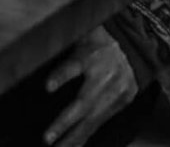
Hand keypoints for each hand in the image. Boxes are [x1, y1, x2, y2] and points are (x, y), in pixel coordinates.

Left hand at [43, 27, 138, 146]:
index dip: (61, 76)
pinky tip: (74, 145)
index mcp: (91, 55)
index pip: (74, 66)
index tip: (47, 87)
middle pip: (84, 102)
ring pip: (93, 119)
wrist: (136, 46)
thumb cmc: (98, 39)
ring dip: (75, 136)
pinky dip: (87, 135)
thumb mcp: (81, 34)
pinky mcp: (123, 102)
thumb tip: (32, 48)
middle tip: (47, 138)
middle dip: (65, 123)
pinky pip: (102, 122)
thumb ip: (62, 42)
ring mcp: (115, 92)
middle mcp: (105, 76)